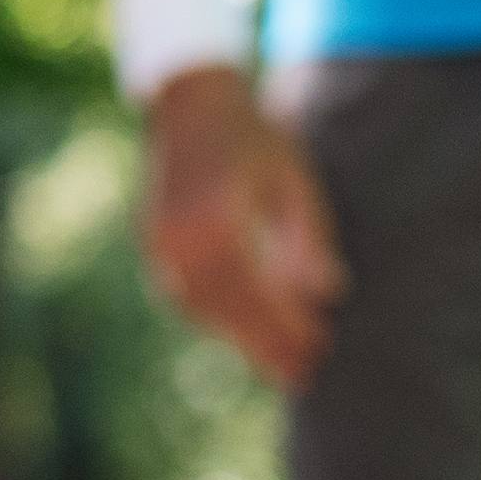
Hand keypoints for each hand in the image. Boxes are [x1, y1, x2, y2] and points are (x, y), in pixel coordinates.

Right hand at [143, 65, 346, 390]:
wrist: (190, 103)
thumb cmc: (253, 136)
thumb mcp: (293, 179)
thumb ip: (308, 237)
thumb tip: (328, 294)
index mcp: (219, 217)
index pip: (258, 291)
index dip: (288, 326)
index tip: (320, 348)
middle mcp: (181, 236)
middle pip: (228, 309)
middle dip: (266, 345)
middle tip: (301, 376)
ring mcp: (159, 242)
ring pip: (201, 308)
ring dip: (239, 340)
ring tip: (277, 364)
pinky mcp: (151, 243)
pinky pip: (183, 294)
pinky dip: (214, 318)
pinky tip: (242, 332)